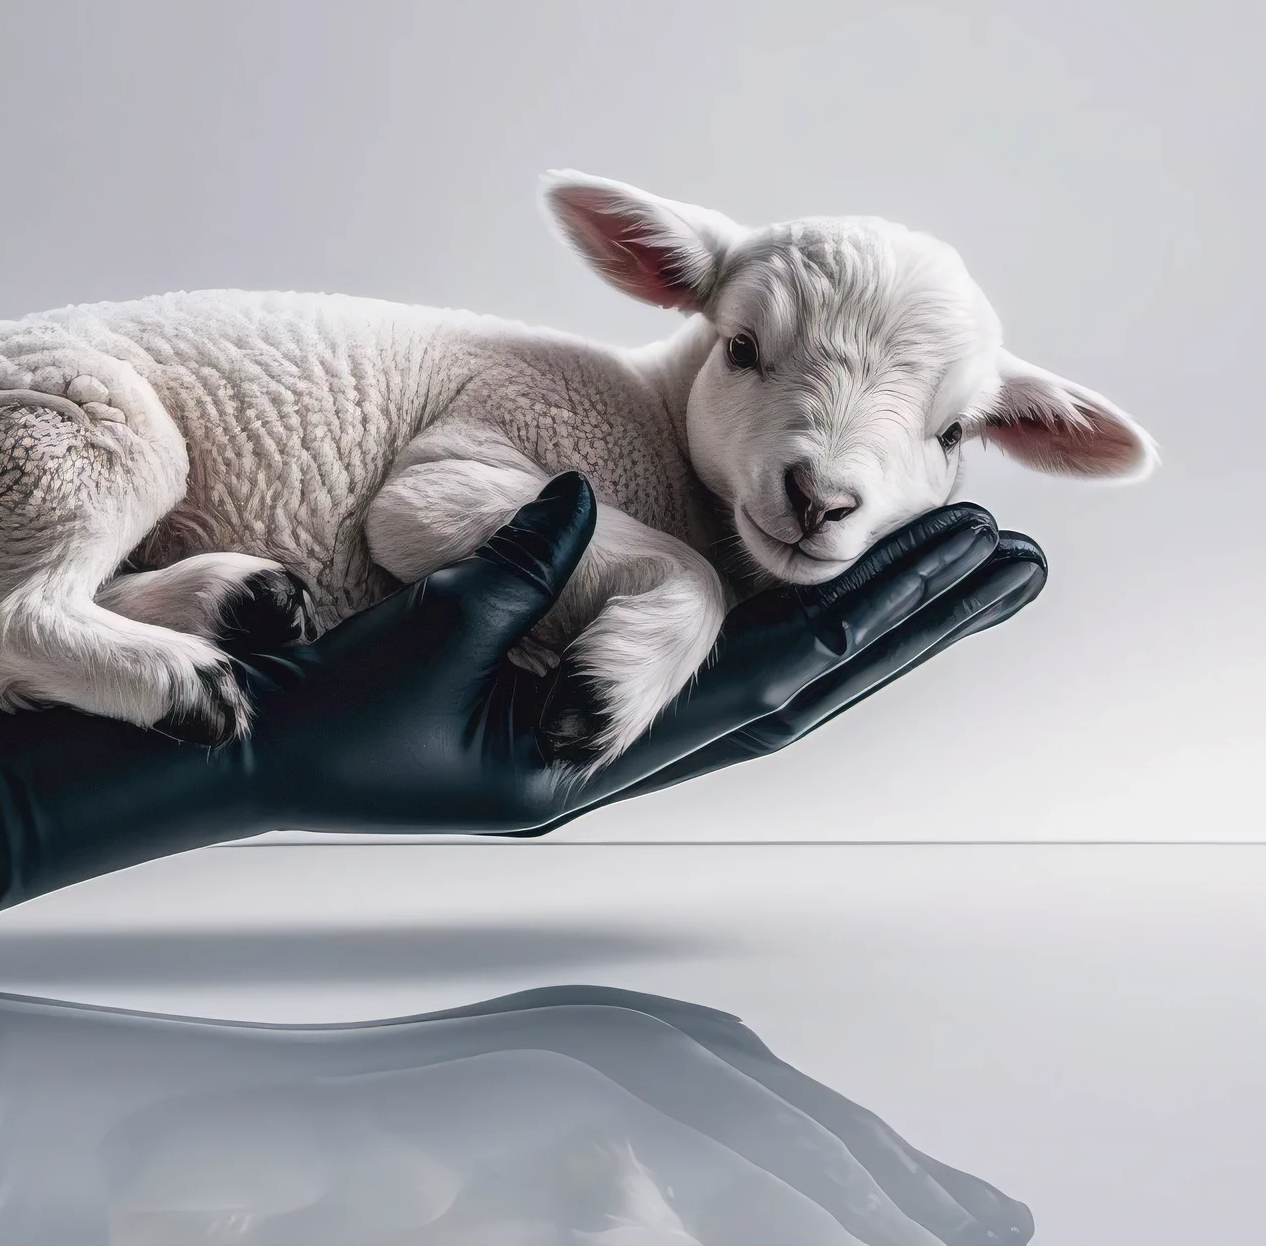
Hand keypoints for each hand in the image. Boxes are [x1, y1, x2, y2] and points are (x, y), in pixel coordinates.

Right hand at [225, 472, 1044, 834]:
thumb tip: (585, 508)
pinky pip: (701, 661)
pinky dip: (773, 621)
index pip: (775, 685)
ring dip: (854, 622)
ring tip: (948, 565)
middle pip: (797, 686)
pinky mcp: (569, 705)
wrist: (252, 757)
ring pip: (760, 677)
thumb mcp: (417, 649)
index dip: (876, 619)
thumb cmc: (319, 723)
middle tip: (1013, 557)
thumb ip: (512, 578)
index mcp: (596, 758)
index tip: (970, 554)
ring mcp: (597, 736)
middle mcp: (618, 755)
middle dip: (906, 622)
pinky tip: (810, 592)